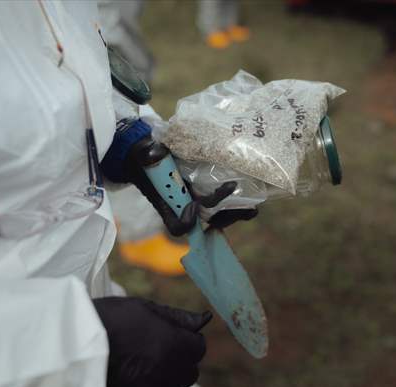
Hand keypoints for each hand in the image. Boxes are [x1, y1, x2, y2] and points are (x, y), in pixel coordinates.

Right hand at [93, 297, 211, 386]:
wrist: (71, 345)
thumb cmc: (108, 320)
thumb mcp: (143, 309)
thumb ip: (177, 317)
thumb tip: (204, 319)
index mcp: (174, 345)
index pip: (198, 347)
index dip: (185, 339)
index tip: (171, 336)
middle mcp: (168, 373)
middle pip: (189, 371)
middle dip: (178, 360)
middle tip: (153, 350)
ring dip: (164, 378)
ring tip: (139, 365)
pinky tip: (132, 379)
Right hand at [126, 136, 257, 235]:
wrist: (151, 156)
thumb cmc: (145, 157)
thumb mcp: (143, 154)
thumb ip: (147, 153)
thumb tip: (154, 152)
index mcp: (167, 204)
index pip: (175, 225)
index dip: (184, 222)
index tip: (192, 206)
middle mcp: (183, 207)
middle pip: (205, 224)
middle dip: (221, 217)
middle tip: (236, 204)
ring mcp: (196, 202)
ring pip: (217, 217)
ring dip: (234, 214)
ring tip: (250, 209)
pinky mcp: (208, 193)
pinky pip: (225, 206)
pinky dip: (238, 206)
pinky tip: (253, 202)